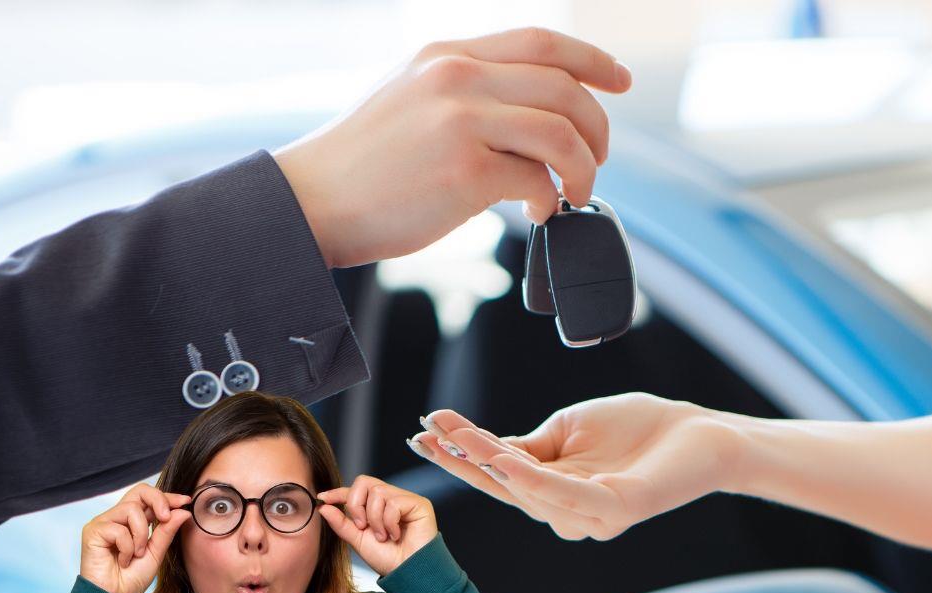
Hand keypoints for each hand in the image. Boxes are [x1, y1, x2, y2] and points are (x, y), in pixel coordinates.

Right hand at [80, 483, 192, 592]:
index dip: (167, 496)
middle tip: (165, 518)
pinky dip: (127, 547)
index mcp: (131, 521)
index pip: (148, 497)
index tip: (185, 501)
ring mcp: (103, 523)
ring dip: (141, 534)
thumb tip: (184, 511)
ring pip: (131, 509)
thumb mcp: (156, 552)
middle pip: (139, 491)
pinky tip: (123, 561)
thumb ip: (167, 531)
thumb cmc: (132, 579)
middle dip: (158, 501)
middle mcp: (116, 518)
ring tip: (138, 554)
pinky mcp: (92, 531)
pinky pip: (118, 529)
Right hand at [272, 26, 631, 267]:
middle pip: (565, 87)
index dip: (592, 60)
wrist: (311, 203)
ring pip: (563, 132)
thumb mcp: (409, 98)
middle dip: (597, 127)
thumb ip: (464, 94)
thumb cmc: (362, 166)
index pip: (541, 42)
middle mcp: (458, 78)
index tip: (619, 79)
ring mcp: (462, 121)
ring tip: (574, 192)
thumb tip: (529, 118)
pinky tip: (539, 212)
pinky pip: (537, 178)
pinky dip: (551, 198)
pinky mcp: (465, 170)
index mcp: (446, 55)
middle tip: (596, 161)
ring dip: (584, 167)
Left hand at [317, 475, 438, 575]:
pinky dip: (389, 522)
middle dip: (357, 505)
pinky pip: (394, 503)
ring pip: (378, 492)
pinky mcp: (419, 503)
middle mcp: (391, 498)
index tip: (322, 498)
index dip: (338, 492)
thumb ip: (341, 523)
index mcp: (376, 506)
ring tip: (383, 536)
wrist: (407, 573)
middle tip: (362, 527)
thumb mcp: (358, 540)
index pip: (356, 490)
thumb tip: (324, 507)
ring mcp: (405, 499)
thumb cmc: (387, 559)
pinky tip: (395, 535)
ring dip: (375, 519)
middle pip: (365, 482)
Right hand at [407, 392, 734, 540]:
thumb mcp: (568, 429)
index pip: (498, 475)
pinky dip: (531, 478)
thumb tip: (487, 449)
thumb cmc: (637, 429)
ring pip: (527, 492)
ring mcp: (590, 517)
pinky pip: (564, 495)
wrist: (699, 432)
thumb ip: (530, 445)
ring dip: (489, 463)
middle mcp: (567, 513)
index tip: (424, 430)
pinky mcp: (614, 511)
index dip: (461, 455)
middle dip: (463, 460)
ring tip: (457, 437)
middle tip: (425, 433)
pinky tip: (503, 458)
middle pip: (503, 488)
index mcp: (554, 492)